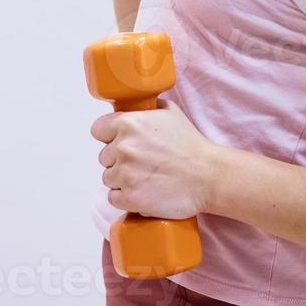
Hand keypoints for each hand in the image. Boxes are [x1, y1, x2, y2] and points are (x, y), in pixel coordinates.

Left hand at [90, 99, 219, 218]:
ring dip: (122, 180)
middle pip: (103, 156)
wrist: (208, 176)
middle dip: (119, 160)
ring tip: (144, 178)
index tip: (117, 141)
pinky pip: (113, 198)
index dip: (108, 136)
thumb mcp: (170, 112)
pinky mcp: (130, 198)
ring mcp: (125, 174)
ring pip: (108, 178)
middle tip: (141, 163)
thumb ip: (146, 109)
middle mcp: (123, 147)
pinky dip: (125, 198)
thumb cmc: (190, 144)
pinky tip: (142, 192)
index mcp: (129, 123)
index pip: (98, 130)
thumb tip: (130, 107)